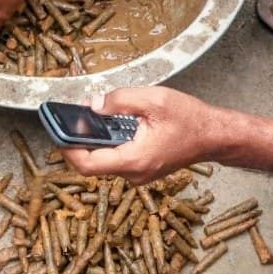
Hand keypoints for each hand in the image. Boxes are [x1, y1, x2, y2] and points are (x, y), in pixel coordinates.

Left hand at [62, 87, 218, 183]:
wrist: (215, 136)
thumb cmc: (191, 119)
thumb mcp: (154, 99)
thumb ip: (120, 100)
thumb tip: (94, 105)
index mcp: (135, 159)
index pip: (87, 165)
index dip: (67, 150)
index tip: (57, 133)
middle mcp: (135, 173)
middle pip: (93, 163)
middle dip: (80, 141)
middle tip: (72, 118)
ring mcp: (139, 174)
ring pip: (105, 160)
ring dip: (97, 139)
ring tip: (93, 116)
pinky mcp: (143, 168)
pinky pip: (118, 158)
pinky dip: (110, 142)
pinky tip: (114, 124)